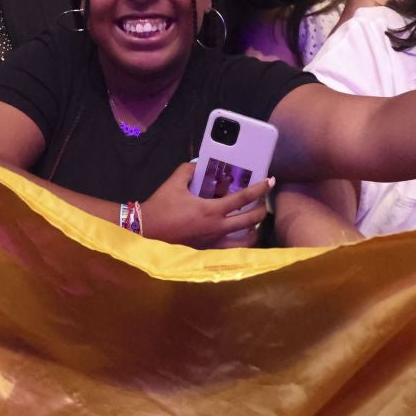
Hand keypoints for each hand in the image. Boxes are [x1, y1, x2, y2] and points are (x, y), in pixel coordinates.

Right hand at [139, 160, 274, 247]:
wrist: (146, 231)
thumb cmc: (161, 207)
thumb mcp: (174, 182)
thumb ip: (189, 170)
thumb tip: (200, 164)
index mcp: (211, 210)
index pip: (243, 199)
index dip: (259, 189)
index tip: (269, 181)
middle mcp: (217, 228)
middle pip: (251, 220)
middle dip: (262, 209)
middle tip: (263, 202)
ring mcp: (214, 242)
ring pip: (245, 241)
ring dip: (254, 231)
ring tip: (254, 223)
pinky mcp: (207, 251)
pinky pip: (231, 250)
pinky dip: (240, 243)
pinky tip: (238, 236)